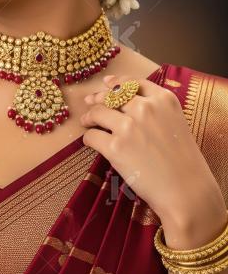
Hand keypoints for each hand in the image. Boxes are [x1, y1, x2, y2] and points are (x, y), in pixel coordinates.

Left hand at [79, 72, 222, 222]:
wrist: (186, 190)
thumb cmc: (183, 161)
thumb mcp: (176, 123)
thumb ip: (156, 109)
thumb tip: (126, 100)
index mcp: (163, 100)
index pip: (132, 83)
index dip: (116, 82)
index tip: (106, 84)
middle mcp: (145, 108)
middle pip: (111, 96)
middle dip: (98, 98)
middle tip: (90, 102)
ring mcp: (128, 126)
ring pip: (97, 113)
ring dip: (89, 117)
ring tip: (86, 122)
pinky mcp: (115, 147)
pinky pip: (91, 136)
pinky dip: (89, 139)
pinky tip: (92, 143)